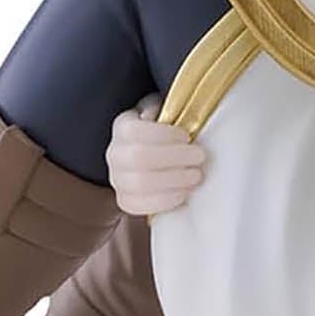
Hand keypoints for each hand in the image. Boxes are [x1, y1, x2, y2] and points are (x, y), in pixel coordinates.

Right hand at [106, 96, 205, 216]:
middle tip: (199, 156)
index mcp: (123, 126)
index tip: (186, 136)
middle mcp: (114, 153)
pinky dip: (165, 201)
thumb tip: (184, 111)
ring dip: (174, 180)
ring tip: (196, 175)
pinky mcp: (124, 200)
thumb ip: (168, 109)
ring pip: (140, 184)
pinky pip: (139, 206)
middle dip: (175, 158)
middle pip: (139, 158)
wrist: (147, 153)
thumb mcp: (162, 112)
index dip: (163, 134)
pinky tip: (184, 192)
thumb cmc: (161, 131)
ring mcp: (117, 179)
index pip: (135, 131)